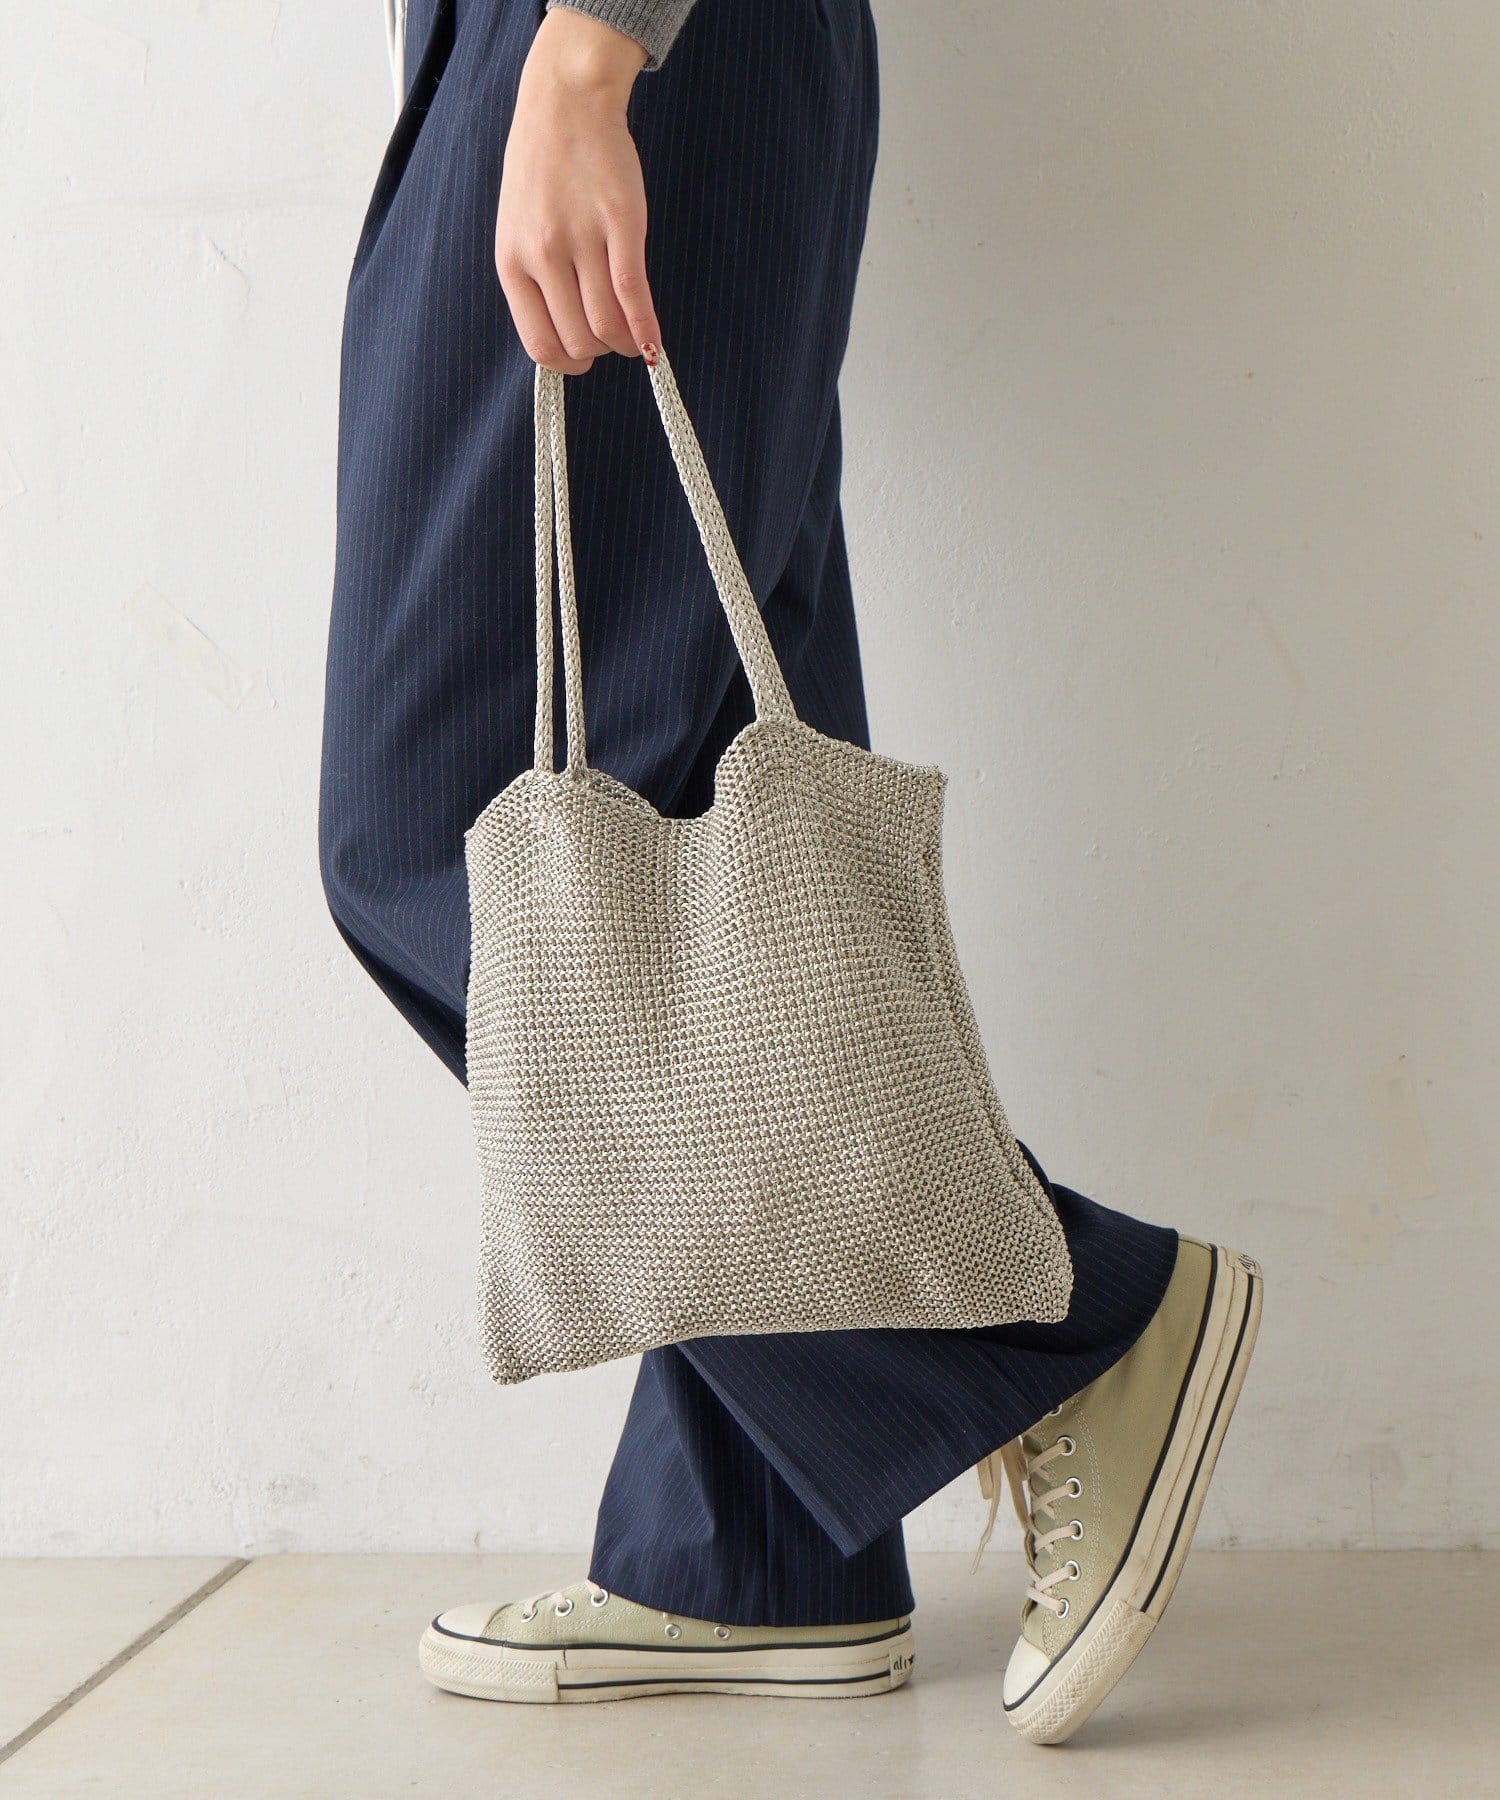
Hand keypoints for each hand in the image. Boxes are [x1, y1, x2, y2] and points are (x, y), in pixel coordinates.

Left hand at [497, 10, 660, 373]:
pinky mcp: (621, 225)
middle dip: (599, 351)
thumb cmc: (543, 168)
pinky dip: (647, 329)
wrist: (565, 103)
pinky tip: (654, 344)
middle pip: (579, 340)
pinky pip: (634, 294)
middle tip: (611, 341)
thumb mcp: (519, 228)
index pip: (540, 343)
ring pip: (607, 325)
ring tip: (633, 339)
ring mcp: (582, 240)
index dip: (566, 365)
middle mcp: (543, 255)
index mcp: (512, 262)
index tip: (582, 359)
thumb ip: (535, 280)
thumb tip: (565, 337)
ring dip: (625, 344)